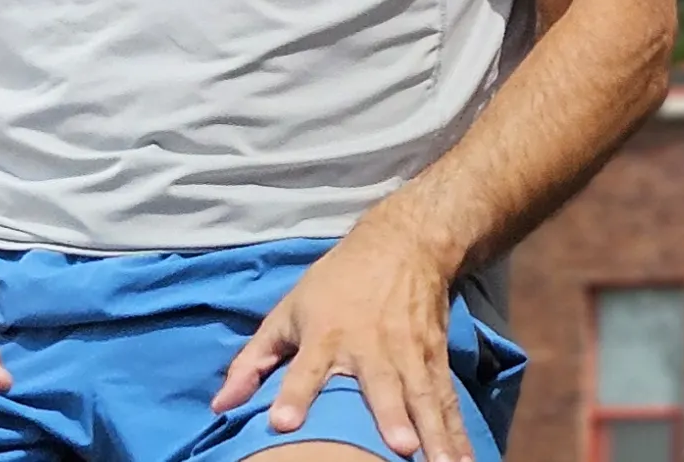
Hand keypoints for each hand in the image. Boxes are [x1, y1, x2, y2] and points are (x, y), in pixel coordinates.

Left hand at [213, 209, 471, 461]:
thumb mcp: (289, 311)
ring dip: (435, 435)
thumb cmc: (337, 283)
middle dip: (392, 417)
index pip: (307, 367)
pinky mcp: (435, 359)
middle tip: (399, 449)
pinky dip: (457, 432)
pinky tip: (464, 461)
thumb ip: (254, 361)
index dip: (295, 394)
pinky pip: (446, 401)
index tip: (283, 423)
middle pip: (381, 386)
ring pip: (423, 398)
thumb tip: (220, 406)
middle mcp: (371, 347)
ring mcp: (409, 354)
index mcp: (326, 335)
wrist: (406, 244)